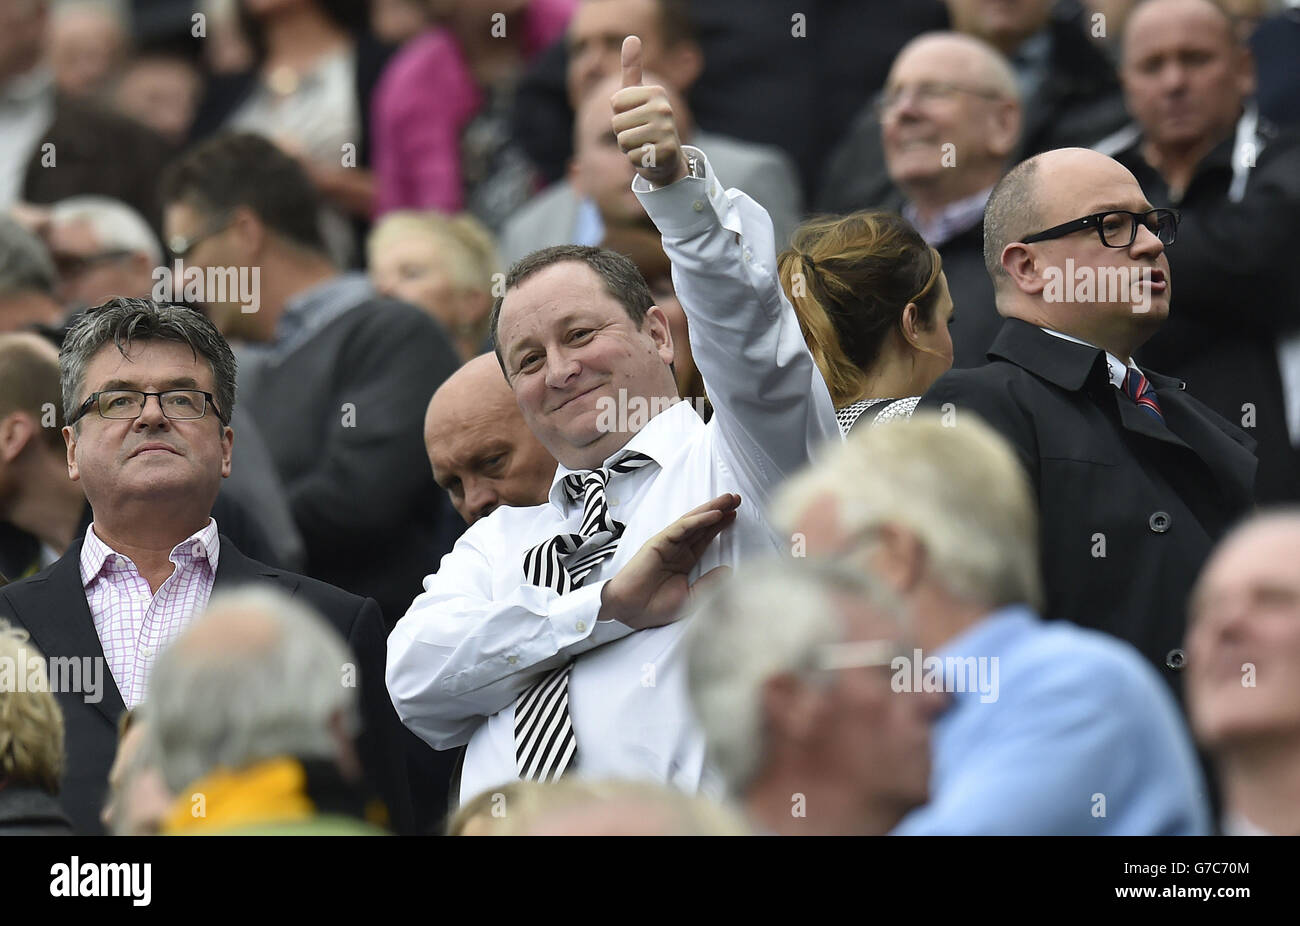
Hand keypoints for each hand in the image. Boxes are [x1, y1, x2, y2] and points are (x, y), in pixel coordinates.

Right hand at [599, 493, 739, 629]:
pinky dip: (698, 520)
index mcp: (684, 561)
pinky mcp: (659, 542)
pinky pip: (682, 528)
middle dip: (719, 510)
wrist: (630, 611)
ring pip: (693, 521)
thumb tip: (729, 570)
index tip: (736, 515)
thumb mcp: (692, 598)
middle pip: (702, 525)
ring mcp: (668, 544)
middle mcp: (677, 549)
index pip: (705, 538)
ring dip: (712, 509)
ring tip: (729, 499)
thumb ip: (710, 583)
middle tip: (737, 498)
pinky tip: (714, 514)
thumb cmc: (656, 607)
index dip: (720, 526)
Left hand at [610, 35, 687, 186]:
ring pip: (623, 141)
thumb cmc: (646, 123)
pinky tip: (648, 156)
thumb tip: (631, 37)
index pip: (615, 103)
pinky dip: (636, 160)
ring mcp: (667, 131)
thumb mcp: (637, 95)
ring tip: (642, 144)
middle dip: (622, 133)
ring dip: (628, 147)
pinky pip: (632, 157)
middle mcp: (664, 108)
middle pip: (617, 123)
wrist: (666, 158)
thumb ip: (632, 69)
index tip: (633, 116)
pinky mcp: (666, 152)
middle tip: (639, 134)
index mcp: (655, 92)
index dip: (618, 114)